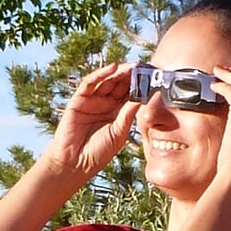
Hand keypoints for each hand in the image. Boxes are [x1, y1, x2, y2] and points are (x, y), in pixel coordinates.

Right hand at [47, 63, 143, 178]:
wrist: (75, 164)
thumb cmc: (98, 153)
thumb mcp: (119, 133)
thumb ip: (128, 115)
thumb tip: (144, 98)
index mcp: (118, 113)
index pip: (131, 94)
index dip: (141, 85)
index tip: (154, 77)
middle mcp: (105, 104)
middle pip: (120, 84)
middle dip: (132, 75)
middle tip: (146, 67)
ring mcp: (92, 101)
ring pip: (107, 81)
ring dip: (120, 72)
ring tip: (133, 66)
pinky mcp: (79, 100)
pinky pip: (90, 83)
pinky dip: (101, 73)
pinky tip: (113, 67)